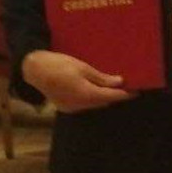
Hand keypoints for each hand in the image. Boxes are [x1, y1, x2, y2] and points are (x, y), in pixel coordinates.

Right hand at [22, 50, 136, 112]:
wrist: (35, 70)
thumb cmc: (59, 64)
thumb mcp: (83, 67)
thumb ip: (101, 78)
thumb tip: (119, 83)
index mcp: (86, 94)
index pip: (111, 96)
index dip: (124, 95)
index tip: (136, 92)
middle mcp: (80, 105)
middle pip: (102, 102)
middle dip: (113, 95)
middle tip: (125, 87)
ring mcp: (72, 108)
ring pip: (93, 104)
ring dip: (102, 97)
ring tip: (111, 87)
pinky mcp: (65, 107)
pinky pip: (83, 104)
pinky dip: (91, 98)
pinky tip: (93, 90)